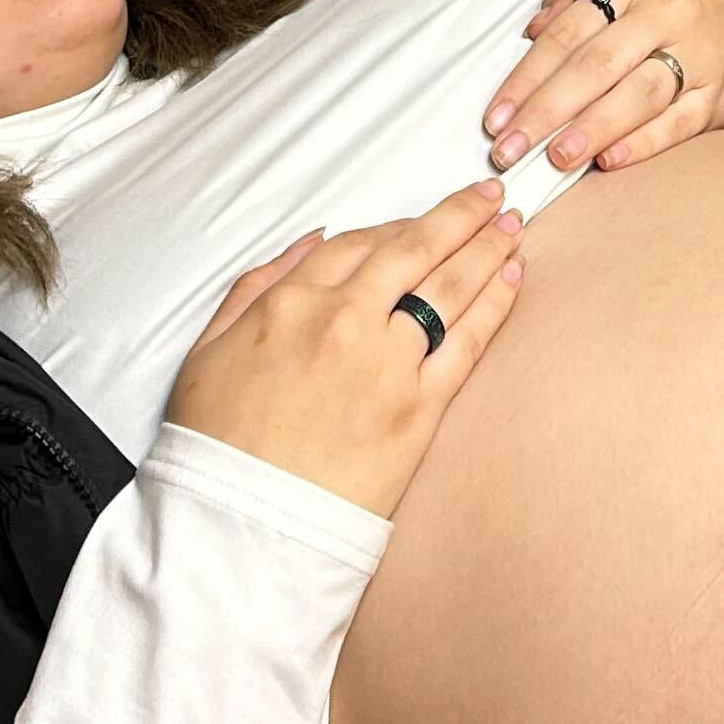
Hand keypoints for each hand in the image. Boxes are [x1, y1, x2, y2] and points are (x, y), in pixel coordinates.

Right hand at [164, 181, 527, 516]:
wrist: (242, 526)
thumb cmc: (218, 447)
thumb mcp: (210, 349)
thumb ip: (258, 286)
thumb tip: (309, 242)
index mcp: (292, 302)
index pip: (360, 243)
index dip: (401, 224)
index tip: (427, 218)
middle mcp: (345, 319)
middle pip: (415, 249)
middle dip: (460, 216)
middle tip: (490, 197)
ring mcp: (387, 362)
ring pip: (449, 286)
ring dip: (487, 248)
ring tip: (512, 228)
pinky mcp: (419, 408)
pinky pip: (468, 341)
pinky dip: (495, 303)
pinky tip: (513, 279)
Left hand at [484, 0, 723, 173]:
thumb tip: (528, 32)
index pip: (568, 33)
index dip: (527, 78)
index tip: (496, 116)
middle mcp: (665, 15)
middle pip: (597, 66)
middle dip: (547, 111)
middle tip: (510, 148)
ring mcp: (697, 55)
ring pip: (638, 94)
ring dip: (591, 130)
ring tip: (554, 158)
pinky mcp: (719, 93)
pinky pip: (678, 122)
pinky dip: (643, 143)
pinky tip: (609, 160)